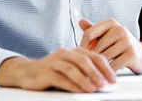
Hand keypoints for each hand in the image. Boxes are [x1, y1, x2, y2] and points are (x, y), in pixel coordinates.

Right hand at [0, 48, 115, 92]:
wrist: (27, 72)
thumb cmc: (52, 71)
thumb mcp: (70, 68)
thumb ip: (85, 71)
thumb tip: (104, 81)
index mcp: (74, 51)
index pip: (94, 56)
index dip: (105, 67)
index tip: (113, 79)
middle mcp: (65, 53)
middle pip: (85, 61)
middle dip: (97, 73)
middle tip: (106, 83)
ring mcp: (54, 62)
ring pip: (73, 69)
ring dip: (85, 79)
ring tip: (94, 88)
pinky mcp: (45, 72)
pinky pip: (60, 78)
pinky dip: (71, 85)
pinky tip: (78, 91)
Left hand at [79, 18, 141, 73]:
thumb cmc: (121, 46)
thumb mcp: (107, 36)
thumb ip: (94, 30)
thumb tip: (80, 21)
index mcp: (111, 23)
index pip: (90, 33)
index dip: (83, 46)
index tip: (80, 56)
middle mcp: (120, 29)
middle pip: (97, 46)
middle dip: (91, 58)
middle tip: (87, 67)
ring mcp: (127, 41)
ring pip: (105, 56)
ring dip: (99, 66)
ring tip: (94, 72)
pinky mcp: (132, 53)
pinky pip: (114, 65)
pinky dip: (108, 71)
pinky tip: (105, 75)